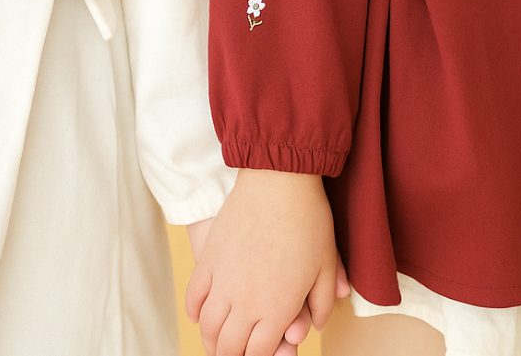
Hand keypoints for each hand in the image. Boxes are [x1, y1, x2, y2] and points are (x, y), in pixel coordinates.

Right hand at [185, 169, 339, 355]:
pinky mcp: (209, 259)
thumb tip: (315, 324)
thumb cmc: (308, 220)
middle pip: (229, 347)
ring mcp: (223, 280)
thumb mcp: (327, 265)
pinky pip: (194, 296)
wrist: (278, 181)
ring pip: (208, 327)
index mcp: (276, 308)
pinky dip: (194, 312)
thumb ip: (323, 302)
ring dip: (211, 341)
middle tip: (237, 353)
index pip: (259, 354)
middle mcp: (245, 301)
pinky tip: (199, 316)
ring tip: (217, 343)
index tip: (261, 355)